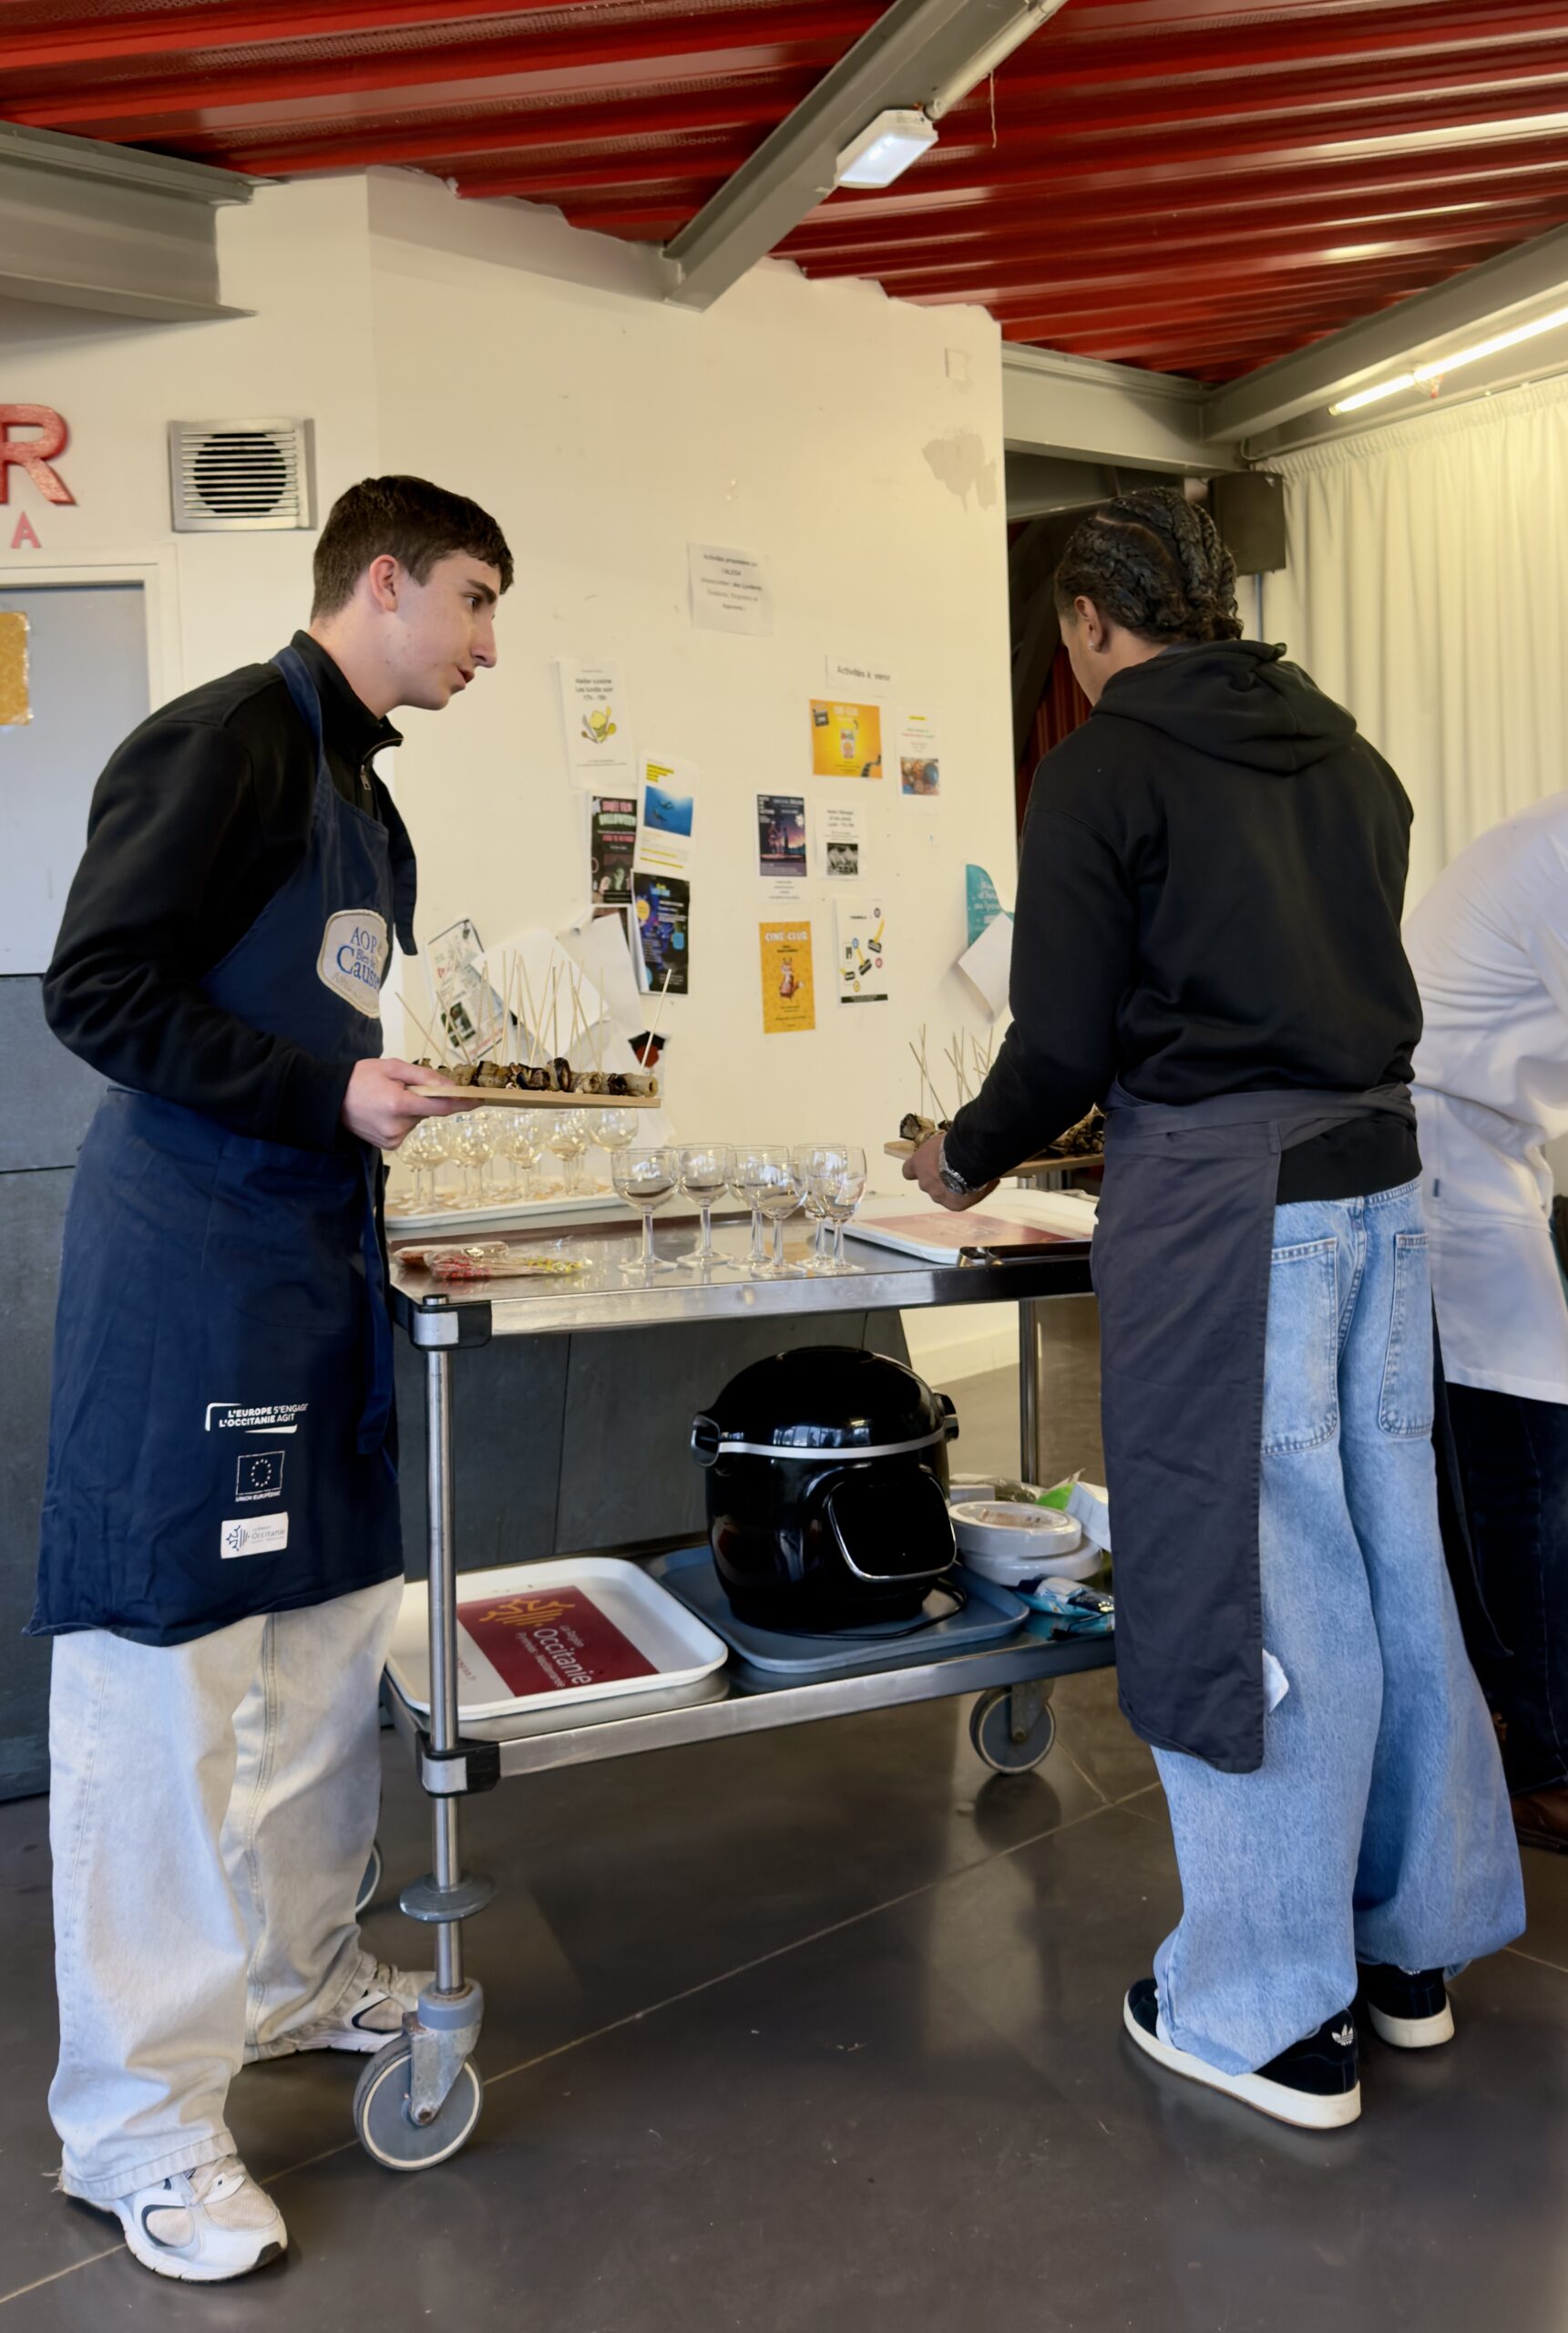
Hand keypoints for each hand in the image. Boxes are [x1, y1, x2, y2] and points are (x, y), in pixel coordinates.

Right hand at [342, 1056, 467, 1150]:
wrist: (330, 1100)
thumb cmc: (359, 1079)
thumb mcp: (392, 1067)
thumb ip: (424, 1077)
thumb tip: (451, 1087)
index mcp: (398, 1105)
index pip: (440, 1106)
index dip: (462, 1102)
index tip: (480, 1099)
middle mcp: (397, 1127)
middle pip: (428, 1111)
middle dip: (423, 1099)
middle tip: (401, 1088)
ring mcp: (393, 1139)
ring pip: (417, 1120)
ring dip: (411, 1109)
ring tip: (387, 1100)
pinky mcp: (389, 1146)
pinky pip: (407, 1128)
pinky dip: (402, 1118)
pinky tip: (384, 1111)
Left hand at [903, 1131, 997, 1211]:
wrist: (970, 1158)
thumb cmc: (955, 1143)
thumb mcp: (943, 1140)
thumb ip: (941, 1150)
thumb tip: (951, 1148)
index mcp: (918, 1163)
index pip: (908, 1171)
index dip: (917, 1170)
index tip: (925, 1166)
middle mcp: (924, 1182)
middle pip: (927, 1184)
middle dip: (938, 1179)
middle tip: (954, 1171)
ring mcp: (937, 1195)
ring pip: (941, 1195)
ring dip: (950, 1189)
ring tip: (967, 1181)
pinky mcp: (953, 1205)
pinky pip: (956, 1202)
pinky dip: (965, 1196)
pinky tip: (975, 1188)